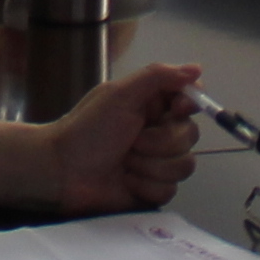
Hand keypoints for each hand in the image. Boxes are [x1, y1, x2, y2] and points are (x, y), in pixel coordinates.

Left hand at [36, 57, 200, 211]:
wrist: (62, 171)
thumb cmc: (87, 129)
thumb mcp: (119, 94)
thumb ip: (158, 77)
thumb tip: (197, 69)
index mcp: (152, 105)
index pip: (190, 100)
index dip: (188, 106)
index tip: (175, 110)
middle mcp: (158, 132)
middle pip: (190, 135)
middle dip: (159, 142)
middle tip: (132, 142)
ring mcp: (157, 162)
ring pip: (184, 165)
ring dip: (150, 165)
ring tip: (124, 163)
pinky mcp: (153, 189)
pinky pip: (170, 190)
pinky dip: (145, 186)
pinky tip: (125, 181)